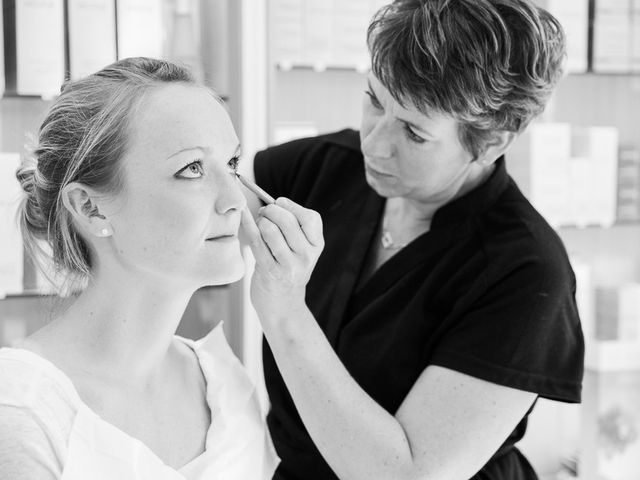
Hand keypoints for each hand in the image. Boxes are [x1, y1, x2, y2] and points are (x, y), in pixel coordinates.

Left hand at [241, 198, 323, 317]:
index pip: (310, 218)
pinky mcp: (269, 271)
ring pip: (270, 229)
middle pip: (287, 220)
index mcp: (316, 246)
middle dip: (271, 210)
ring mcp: (288, 265)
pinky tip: (242, 214)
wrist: (282, 305)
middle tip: (264, 213)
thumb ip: (294, 228)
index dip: (291, 206)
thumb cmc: (288, 269)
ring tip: (259, 224)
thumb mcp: (302, 250)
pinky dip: (247, 224)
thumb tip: (272, 202)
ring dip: (260, 221)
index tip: (279, 203)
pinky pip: (255, 240)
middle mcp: (306, 256)